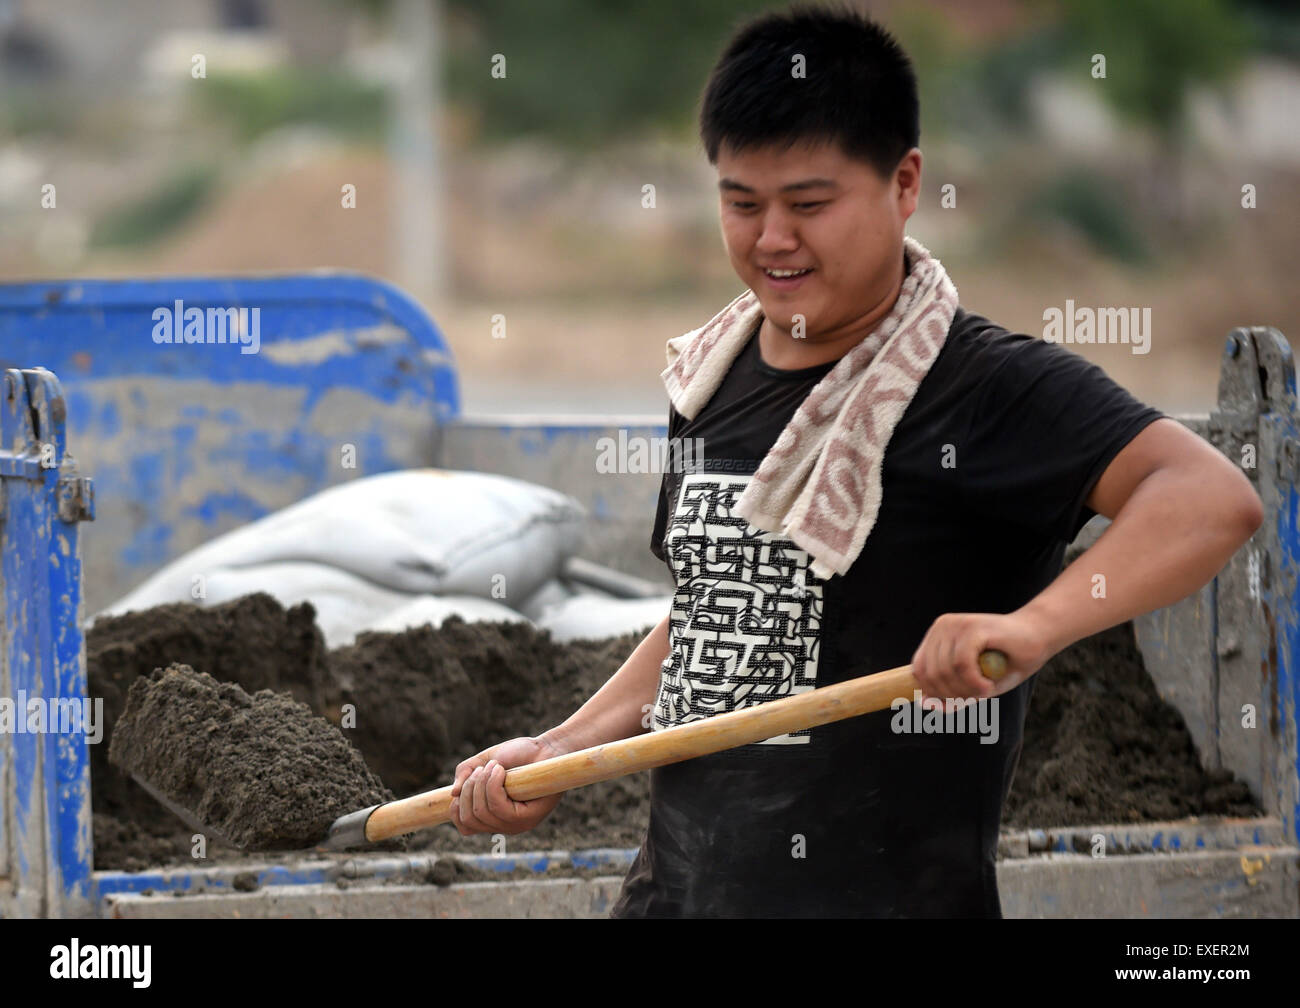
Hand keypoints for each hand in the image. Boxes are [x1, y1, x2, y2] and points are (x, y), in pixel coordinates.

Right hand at [448, 734, 567, 836]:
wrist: (544, 748)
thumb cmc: (516, 755)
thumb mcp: (483, 761)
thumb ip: (464, 774)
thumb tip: (452, 794)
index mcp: (492, 817)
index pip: (465, 828)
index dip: (456, 808)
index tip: (463, 786)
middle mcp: (503, 826)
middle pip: (469, 818)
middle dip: (469, 788)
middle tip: (482, 769)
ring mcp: (516, 825)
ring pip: (482, 811)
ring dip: (482, 782)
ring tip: (495, 766)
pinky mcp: (528, 818)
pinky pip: (497, 805)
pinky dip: (493, 783)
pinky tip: (501, 770)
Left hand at [910, 611, 1052, 705]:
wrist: (1040, 637)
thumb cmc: (1006, 663)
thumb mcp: (973, 687)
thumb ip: (948, 696)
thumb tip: (923, 703)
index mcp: (936, 637)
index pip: (918, 672)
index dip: (937, 694)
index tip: (962, 700)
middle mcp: (942, 627)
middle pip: (930, 674)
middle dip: (952, 695)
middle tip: (977, 696)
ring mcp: (956, 625)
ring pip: (944, 671)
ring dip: (966, 691)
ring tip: (986, 689)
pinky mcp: (972, 628)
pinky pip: (961, 665)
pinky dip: (974, 683)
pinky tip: (989, 686)